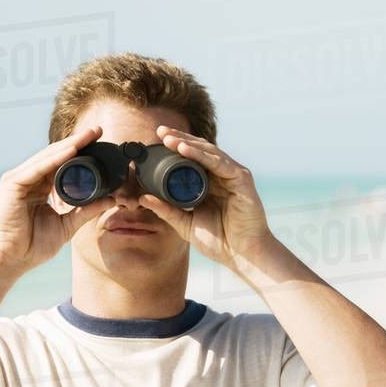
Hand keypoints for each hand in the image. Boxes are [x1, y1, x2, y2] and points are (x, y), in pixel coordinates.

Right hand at [0, 125, 109, 273]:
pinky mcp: (12, 185)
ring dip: (69, 145)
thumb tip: (111, 200)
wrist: (12, 260)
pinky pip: (37, 168)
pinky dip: (55, 159)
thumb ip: (87, 211)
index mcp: (38, 186)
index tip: (99, 141)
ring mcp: (18, 180)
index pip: (61, 163)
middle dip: (77, 142)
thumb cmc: (33, 245)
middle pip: (55, 155)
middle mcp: (27, 179)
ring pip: (47, 157)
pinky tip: (71, 150)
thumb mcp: (67, 225)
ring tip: (88, 135)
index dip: (80, 151)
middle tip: (97, 130)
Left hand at [137, 126, 275, 273]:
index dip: (175, 148)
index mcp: (211, 183)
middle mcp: (222, 175)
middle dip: (179, 139)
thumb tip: (143, 198)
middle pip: (200, 150)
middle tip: (159, 131)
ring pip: (209, 152)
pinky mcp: (242, 179)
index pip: (192, 159)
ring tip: (168, 138)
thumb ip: (166, 210)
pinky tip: (185, 149)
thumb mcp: (185, 223)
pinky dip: (201, 155)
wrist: (242, 255)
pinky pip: (219, 162)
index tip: (155, 141)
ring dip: (187, 143)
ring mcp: (233, 175)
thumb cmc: (220, 241)